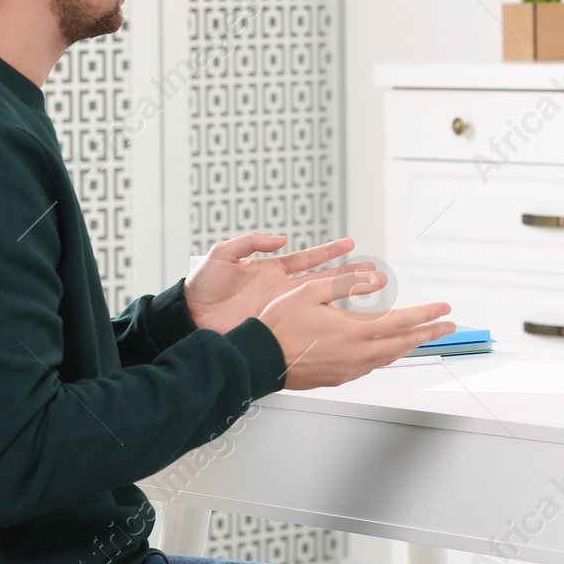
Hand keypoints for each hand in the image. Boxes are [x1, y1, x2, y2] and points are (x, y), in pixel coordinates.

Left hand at [185, 232, 359, 333]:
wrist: (189, 318)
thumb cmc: (202, 286)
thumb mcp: (223, 254)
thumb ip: (251, 241)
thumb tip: (280, 238)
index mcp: (272, 269)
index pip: (308, 258)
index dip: (329, 250)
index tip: (351, 244)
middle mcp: (281, 288)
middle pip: (323, 279)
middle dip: (349, 274)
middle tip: (373, 272)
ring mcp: (280, 307)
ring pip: (320, 300)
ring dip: (343, 297)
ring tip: (367, 292)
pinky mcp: (274, 324)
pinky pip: (303, 321)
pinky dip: (322, 320)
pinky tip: (339, 320)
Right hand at [257, 269, 454, 389]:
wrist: (259, 360)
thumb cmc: (279, 325)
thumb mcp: (311, 291)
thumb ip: (346, 284)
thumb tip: (376, 280)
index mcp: (355, 332)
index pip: (402, 321)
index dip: (427, 314)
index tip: (444, 308)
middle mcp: (357, 354)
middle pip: (404, 343)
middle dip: (430, 333)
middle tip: (449, 327)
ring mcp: (350, 369)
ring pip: (390, 357)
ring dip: (409, 345)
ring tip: (423, 337)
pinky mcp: (339, 378)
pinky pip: (372, 365)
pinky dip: (387, 355)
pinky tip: (388, 349)